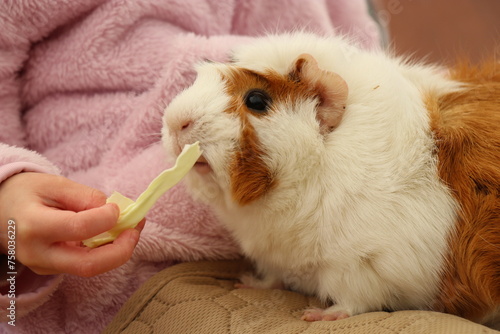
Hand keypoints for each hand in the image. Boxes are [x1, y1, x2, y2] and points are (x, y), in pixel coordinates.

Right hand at [0, 172, 143, 276]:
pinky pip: (85, 264)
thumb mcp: (55, 184)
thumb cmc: (28, 192)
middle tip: (137, 229)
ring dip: (117, 250)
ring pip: (90, 268)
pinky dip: (105, 251)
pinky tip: (113, 234)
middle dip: (122, 250)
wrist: (0, 210)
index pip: (78, 229)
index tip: (118, 207)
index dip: (106, 219)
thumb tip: (115, 212)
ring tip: (131, 228)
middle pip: (88, 265)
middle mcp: (37, 253)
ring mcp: (43, 266)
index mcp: (34, 225)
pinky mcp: (52, 269)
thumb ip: (86, 197)